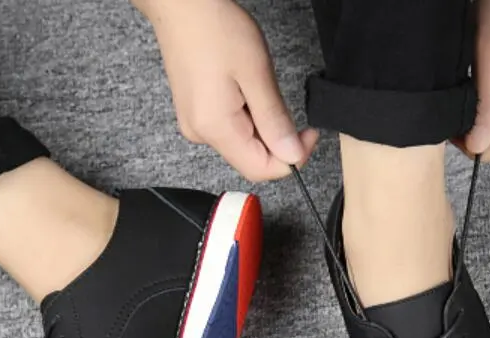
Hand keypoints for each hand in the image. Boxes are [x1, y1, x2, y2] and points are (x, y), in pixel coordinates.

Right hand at [135, 0, 317, 180]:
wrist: (181, 6)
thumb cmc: (216, 29)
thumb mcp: (256, 74)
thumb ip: (274, 120)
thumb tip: (292, 155)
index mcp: (216, 129)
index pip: (261, 169)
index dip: (291, 159)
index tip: (308, 135)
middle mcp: (201, 134)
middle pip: (251, 159)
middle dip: (278, 142)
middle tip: (289, 107)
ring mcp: (196, 125)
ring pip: (243, 145)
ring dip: (263, 127)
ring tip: (259, 87)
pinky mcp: (195, 115)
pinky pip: (230, 130)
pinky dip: (248, 118)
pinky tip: (246, 89)